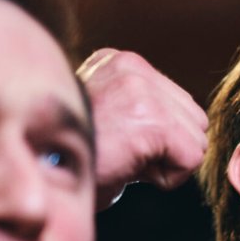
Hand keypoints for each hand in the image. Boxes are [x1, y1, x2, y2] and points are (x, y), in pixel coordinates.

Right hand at [79, 49, 208, 208]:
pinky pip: (192, 159)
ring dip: (167, 163)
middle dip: (170, 148)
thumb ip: (143, 112)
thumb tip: (188, 133)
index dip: (161, 138)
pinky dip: (168, 178)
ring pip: (197, 141)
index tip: (121, 143)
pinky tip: (132, 171)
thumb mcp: (108, 118)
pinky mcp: (153, 121)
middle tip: (126, 155)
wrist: (42, 172)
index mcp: (120, 63)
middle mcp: (132, 68)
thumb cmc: (69, 157)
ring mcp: (143, 91)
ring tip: (126, 160)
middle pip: (195, 120)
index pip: (179, 104)